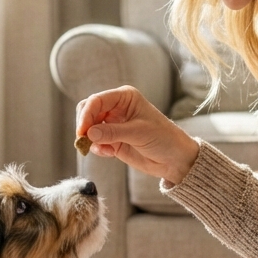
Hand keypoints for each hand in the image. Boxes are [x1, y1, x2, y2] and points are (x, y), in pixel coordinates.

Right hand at [76, 86, 200, 184]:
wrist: (175, 159)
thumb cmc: (164, 138)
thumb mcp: (139, 133)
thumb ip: (112, 132)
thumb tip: (89, 133)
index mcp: (124, 97)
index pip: (96, 101)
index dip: (86, 115)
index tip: (82, 131)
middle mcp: (116, 108)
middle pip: (88, 111)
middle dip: (84, 125)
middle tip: (84, 140)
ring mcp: (113, 125)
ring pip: (89, 128)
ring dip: (89, 139)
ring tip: (101, 149)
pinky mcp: (113, 141)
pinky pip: (95, 142)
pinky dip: (97, 148)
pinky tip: (109, 153)